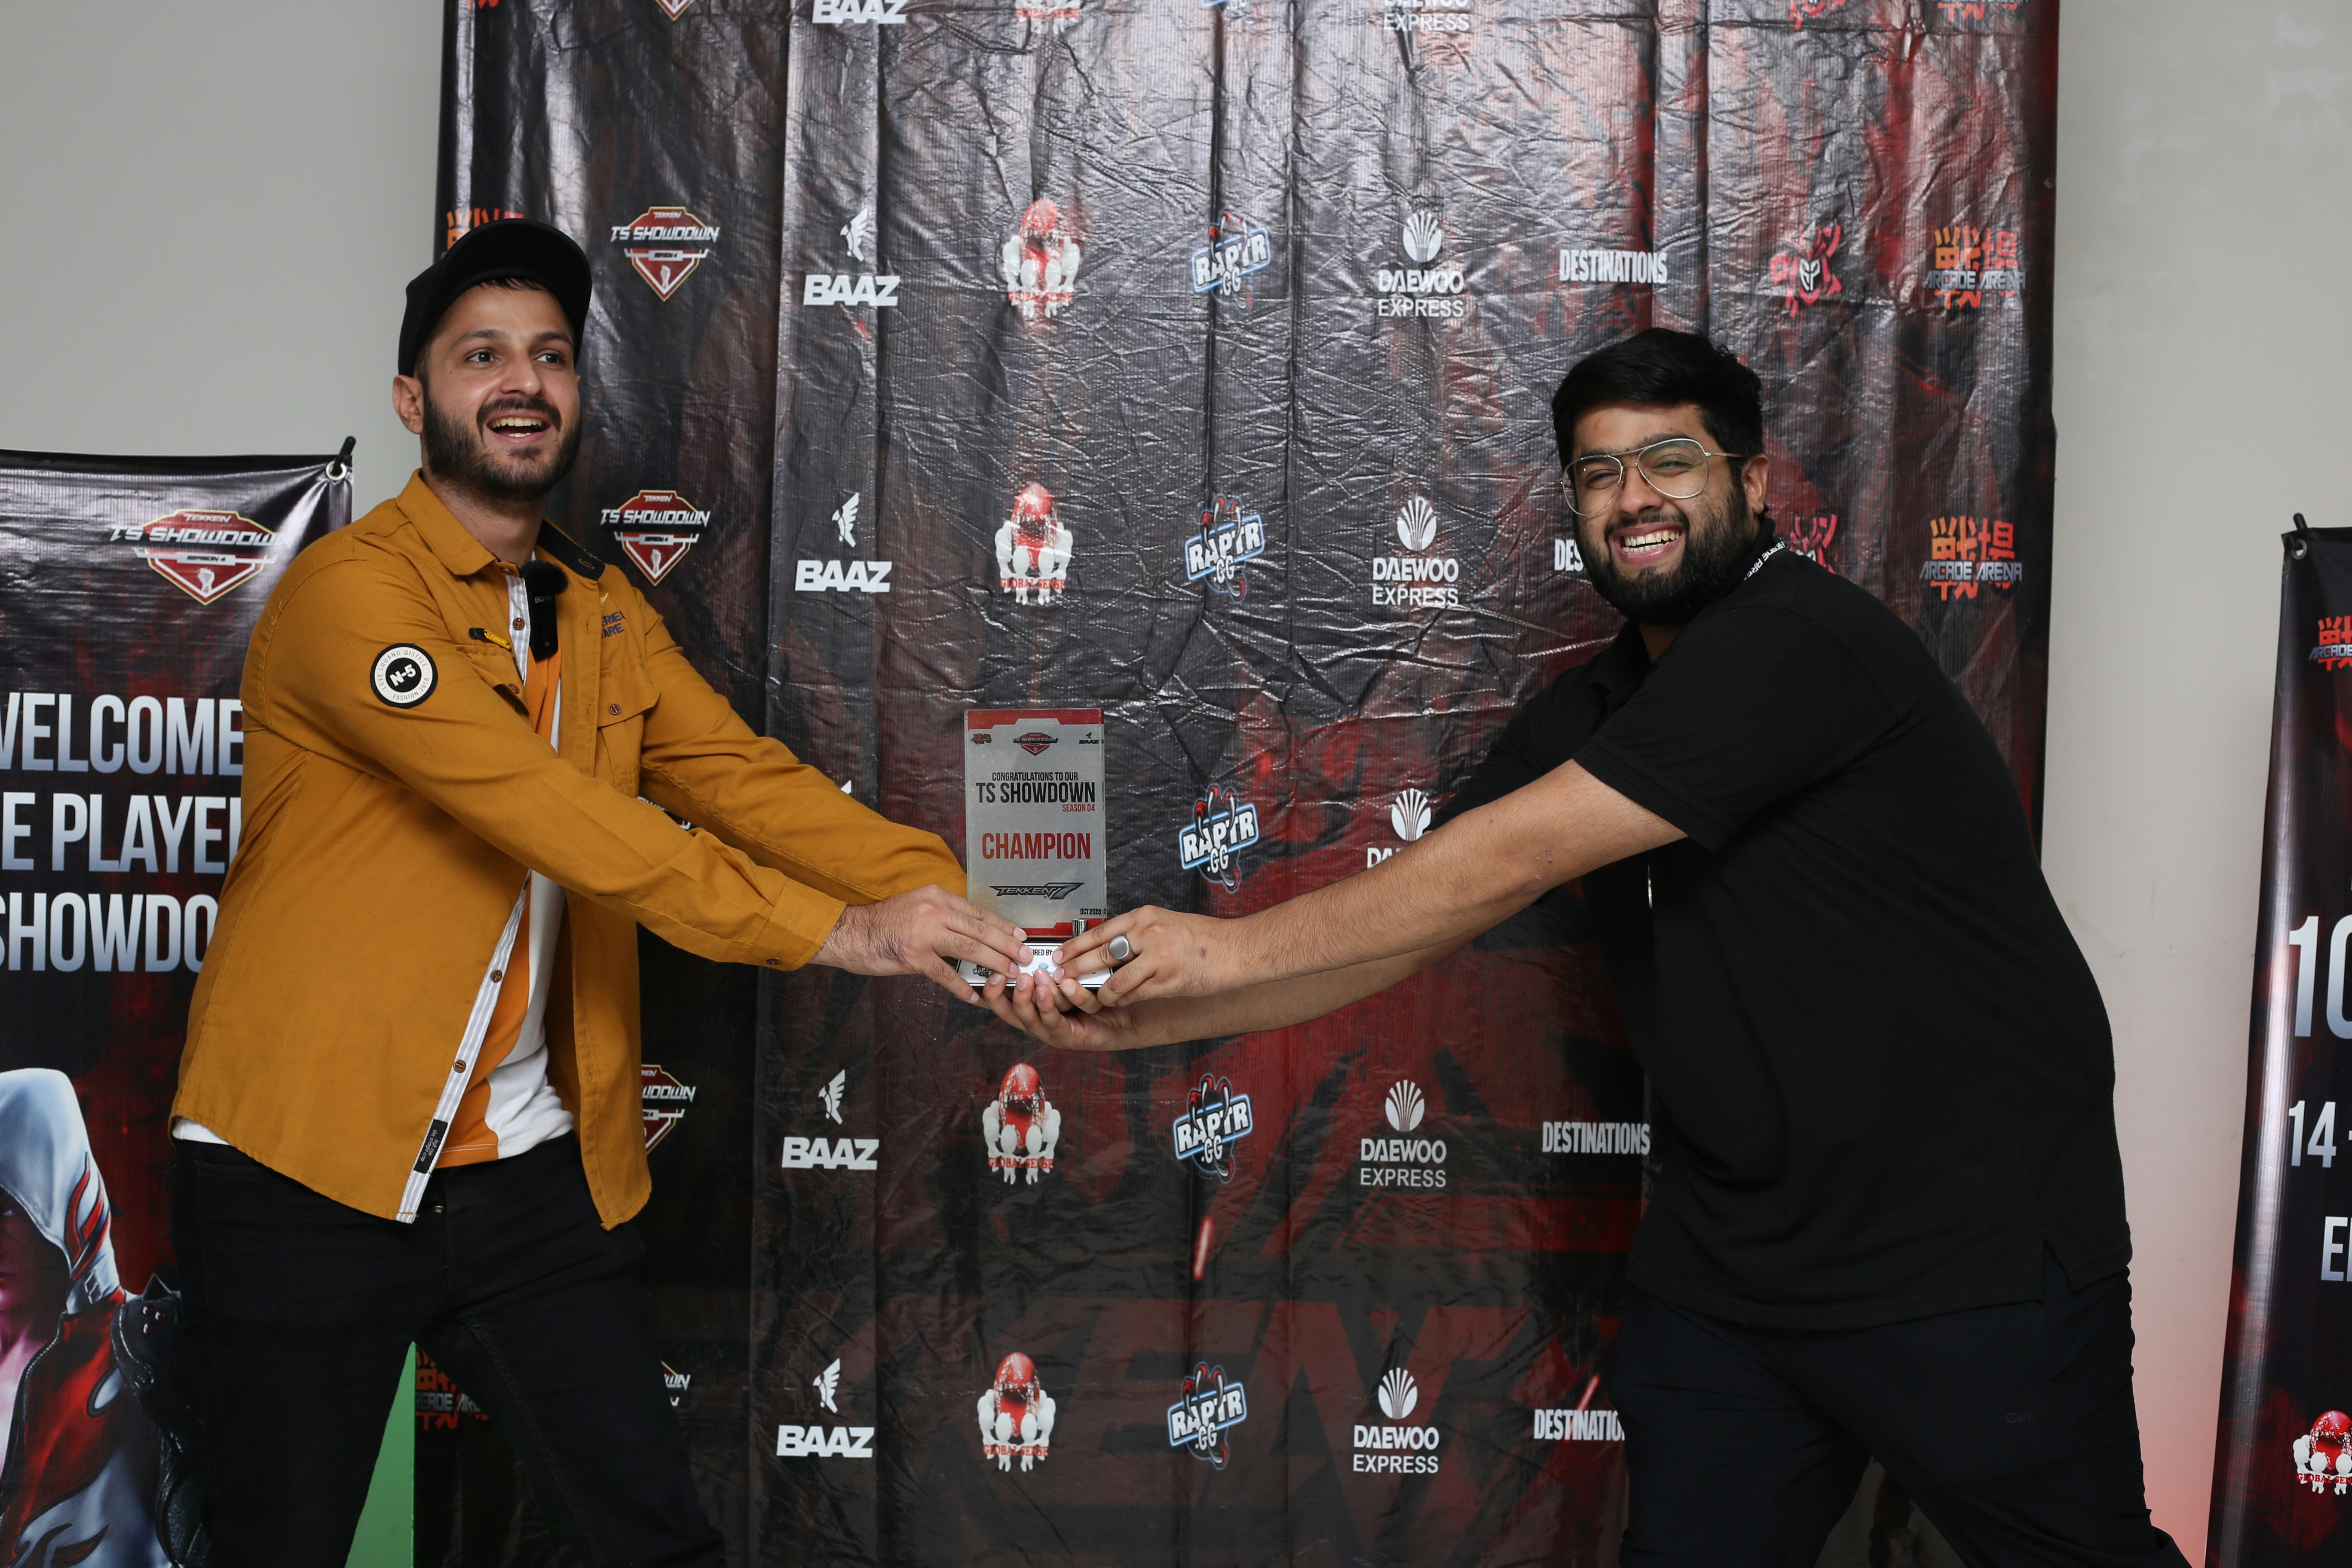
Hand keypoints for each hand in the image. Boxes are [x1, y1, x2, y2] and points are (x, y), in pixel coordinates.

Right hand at [813, 885, 1029, 1001]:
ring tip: (1010, 974)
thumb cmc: (884, 923)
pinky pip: (945, 974)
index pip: (978, 912)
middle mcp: (933, 910)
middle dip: (1006, 945)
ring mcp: (924, 933)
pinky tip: (975, 996)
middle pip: (980, 929)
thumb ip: (943, 916)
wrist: (851, 933)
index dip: (1002, 926)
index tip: (1020, 936)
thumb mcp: (917, 907)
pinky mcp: (914, 956)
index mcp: (937, 896)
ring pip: (969, 948)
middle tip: (1025, 958)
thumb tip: (973, 932)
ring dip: (993, 963)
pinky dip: (961, 986)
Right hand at [979, 965, 1157, 1050]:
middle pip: (1012, 1013)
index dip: (991, 992)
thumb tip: (1037, 943)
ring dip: (1030, 999)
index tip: (986, 975)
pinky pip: (1060, 1023)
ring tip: (1031, 979)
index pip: (1005, 1001)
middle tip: (1002, 976)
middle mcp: (1041, 1021)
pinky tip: (1062, 988)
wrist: (1131, 1014)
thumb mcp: (1070, 975)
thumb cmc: (1100, 992)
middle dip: (1003, 995)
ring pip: (1034, 1019)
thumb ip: (1053, 965)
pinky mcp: (1072, 1038)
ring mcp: (1055, 1032)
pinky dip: (1058, 1006)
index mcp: (1036, 1006)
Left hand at [1054, 906, 1240, 1006]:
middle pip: (1100, 954)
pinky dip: (1122, 1000)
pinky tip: (1118, 1001)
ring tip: (1093, 996)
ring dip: (1099, 992)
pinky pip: (1134, 994)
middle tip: (1061, 978)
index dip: (1074, 946)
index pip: (1099, 931)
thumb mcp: (1164, 922)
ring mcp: (1158, 957)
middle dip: (1076, 969)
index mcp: (1144, 916)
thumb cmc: (1202, 937)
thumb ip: (1136, 932)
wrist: (1236, 949)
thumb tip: (1105, 946)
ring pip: (1114, 980)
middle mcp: (1148, 933)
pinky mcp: (1168, 980)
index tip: (1059, 955)